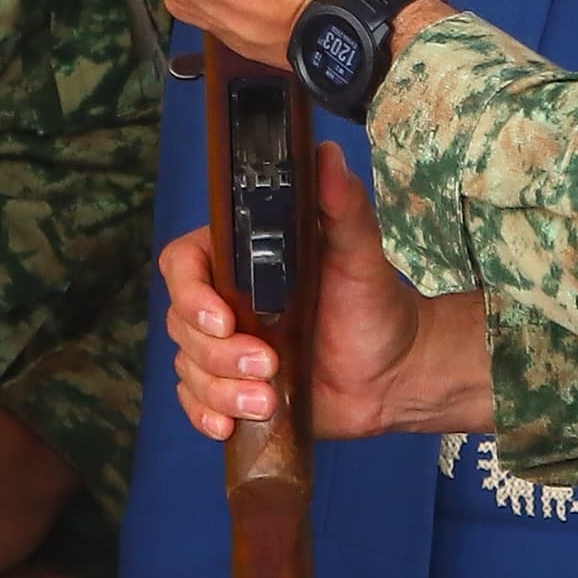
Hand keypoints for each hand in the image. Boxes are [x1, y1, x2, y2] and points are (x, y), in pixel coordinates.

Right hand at [163, 141, 492, 441]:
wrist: (396, 374)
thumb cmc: (377, 306)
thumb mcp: (361, 254)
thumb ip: (343, 206)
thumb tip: (326, 154)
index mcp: (244, 260)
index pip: (184, 264)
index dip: (190, 293)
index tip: (224, 319)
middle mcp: (226, 301)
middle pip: (181, 323)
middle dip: (218, 353)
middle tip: (268, 366)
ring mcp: (227, 349)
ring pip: (187, 367)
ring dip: (219, 389)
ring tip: (268, 399)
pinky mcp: (233, 389)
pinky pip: (194, 401)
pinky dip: (205, 414)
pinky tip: (229, 423)